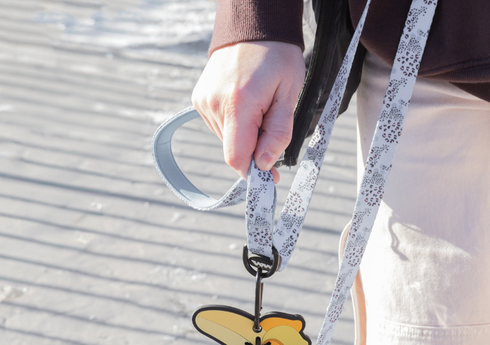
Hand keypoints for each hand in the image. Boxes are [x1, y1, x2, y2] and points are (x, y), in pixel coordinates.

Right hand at [192, 41, 305, 179]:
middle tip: (271, 127)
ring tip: (258, 108)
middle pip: (233, 151)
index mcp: (238, 103)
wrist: (254, 23)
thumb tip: (265, 165)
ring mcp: (204, 101)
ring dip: (244, 136)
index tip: (270, 176)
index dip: (254, 172)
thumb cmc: (277, 56)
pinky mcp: (199, 99)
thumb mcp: (290, 93)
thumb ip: (278, 132)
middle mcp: (215, 104)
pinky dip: (234, 125)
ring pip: (226, 141)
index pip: (237, 158)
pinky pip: (219, 127)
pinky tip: (244, 104)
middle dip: (254, 149)